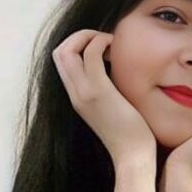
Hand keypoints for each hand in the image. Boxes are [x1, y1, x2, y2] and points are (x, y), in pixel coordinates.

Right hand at [52, 29, 156, 167]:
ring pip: (66, 50)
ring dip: (89, 36)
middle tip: (104, 39)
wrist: (133, 156)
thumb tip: (117, 70)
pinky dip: (101, 41)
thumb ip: (108, 89)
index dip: (78, 44)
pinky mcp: (99, 93)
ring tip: (110, 41)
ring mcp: (84, 93)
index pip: (61, 60)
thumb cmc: (131, 131)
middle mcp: (75, 94)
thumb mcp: (113, 105)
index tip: (103, 46)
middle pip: (58, 52)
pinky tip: (116, 46)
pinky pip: (91, 55)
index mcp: (77, 96)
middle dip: (80, 35)